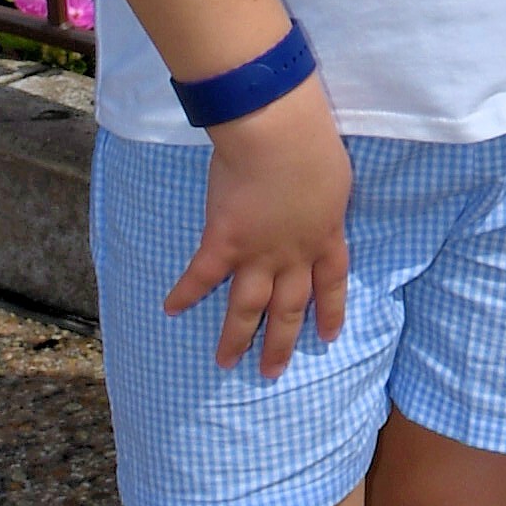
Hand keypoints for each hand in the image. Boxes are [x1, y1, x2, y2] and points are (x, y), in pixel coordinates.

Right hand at [160, 76, 353, 375]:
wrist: (278, 134)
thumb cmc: (313, 141)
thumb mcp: (334, 177)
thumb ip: (324, 199)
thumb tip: (318, 201)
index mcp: (326, 235)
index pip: (332, 283)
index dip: (329, 311)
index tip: (328, 336)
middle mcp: (294, 255)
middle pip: (289, 308)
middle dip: (281, 342)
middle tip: (272, 371)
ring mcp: (258, 253)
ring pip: (247, 307)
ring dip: (236, 337)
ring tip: (226, 362)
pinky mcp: (224, 242)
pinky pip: (201, 275)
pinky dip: (185, 293)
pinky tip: (171, 310)